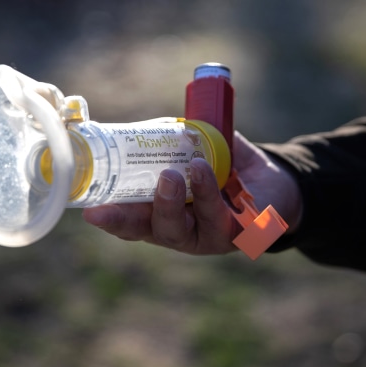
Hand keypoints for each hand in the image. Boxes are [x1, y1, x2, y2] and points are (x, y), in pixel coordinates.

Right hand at [81, 132, 301, 254]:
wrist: (273, 181)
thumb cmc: (225, 167)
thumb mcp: (196, 151)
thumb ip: (173, 143)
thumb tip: (148, 128)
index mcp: (164, 216)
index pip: (132, 224)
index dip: (112, 221)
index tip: (92, 212)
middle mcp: (185, 232)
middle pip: (157, 231)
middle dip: (141, 214)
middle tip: (145, 183)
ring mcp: (212, 237)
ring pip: (189, 229)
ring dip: (182, 200)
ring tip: (187, 169)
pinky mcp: (242, 235)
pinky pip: (225, 220)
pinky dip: (213, 195)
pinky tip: (208, 172)